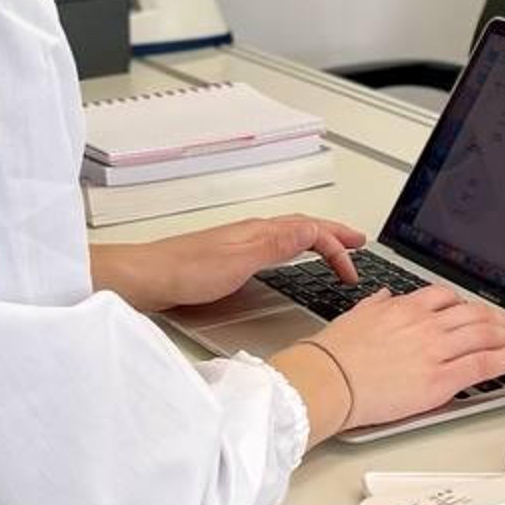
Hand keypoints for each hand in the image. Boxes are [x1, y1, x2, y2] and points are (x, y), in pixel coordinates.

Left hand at [90, 214, 364, 313]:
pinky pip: (274, 245)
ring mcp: (240, 242)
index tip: (352, 270)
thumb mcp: (240, 261)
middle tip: (357, 242)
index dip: (336, 248)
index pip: (310, 231)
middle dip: (333, 233)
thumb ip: (277, 245)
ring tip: (332, 246)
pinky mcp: (228, 257)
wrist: (147, 278)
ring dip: (315, 239)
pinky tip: (287, 257)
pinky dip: (293, 247)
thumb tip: (313, 230)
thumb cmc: (187, 272)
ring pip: (289, 233)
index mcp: (259, 231)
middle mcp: (251, 232)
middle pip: (302, 226)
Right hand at [280, 285, 504, 435]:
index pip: (447, 298)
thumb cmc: (334, 354)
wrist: (329, 379)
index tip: (479, 313)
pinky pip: (485, 363)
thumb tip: (384, 297)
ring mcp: (436, 349)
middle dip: (501, 319)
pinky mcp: (441, 378)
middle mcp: (425, 323)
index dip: (469, 306)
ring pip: (487, 334)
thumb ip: (376, 305)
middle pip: (475, 313)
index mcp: (404, 307)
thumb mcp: (356, 316)